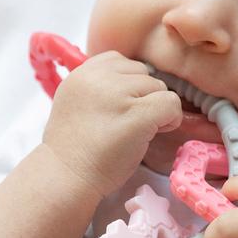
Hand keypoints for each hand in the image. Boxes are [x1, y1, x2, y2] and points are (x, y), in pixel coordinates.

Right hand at [42, 51, 182, 199]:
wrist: (66, 177)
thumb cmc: (73, 149)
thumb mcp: (75, 102)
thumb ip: (98, 87)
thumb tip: (134, 82)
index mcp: (81, 73)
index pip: (119, 60)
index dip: (127, 83)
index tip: (121, 106)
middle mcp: (98, 78)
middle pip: (142, 72)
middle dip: (142, 96)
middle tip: (130, 122)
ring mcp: (118, 94)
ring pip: (158, 86)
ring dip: (155, 108)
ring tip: (138, 130)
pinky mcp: (137, 114)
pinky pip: (170, 103)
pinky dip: (171, 118)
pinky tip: (156, 133)